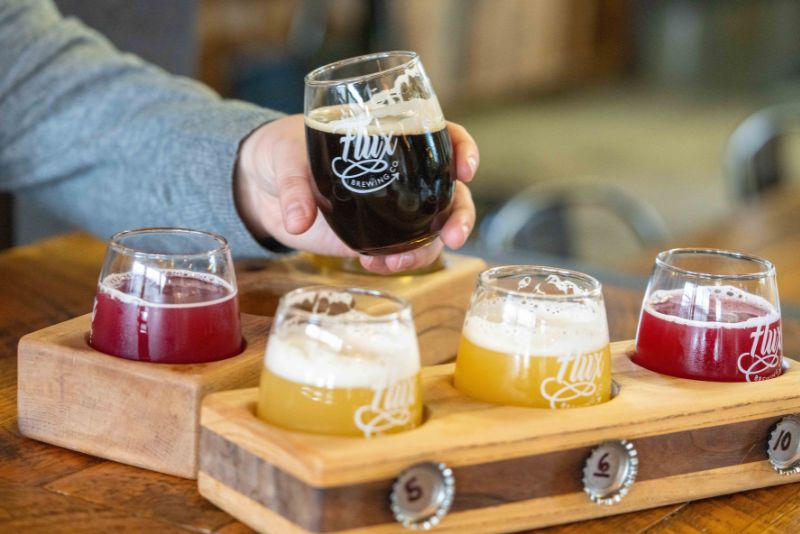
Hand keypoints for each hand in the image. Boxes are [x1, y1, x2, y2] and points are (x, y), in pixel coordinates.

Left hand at [235, 114, 478, 273]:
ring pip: (432, 227)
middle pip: (450, 191)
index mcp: (390, 136)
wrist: (264, 185)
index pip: (441, 136)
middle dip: (460, 215)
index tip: (465, 170)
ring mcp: (391, 207)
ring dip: (427, 249)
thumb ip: (295, 186)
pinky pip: (401, 250)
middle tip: (452, 237)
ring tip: (396, 263)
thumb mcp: (286, 157)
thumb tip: (297, 220)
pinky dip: (397, 262)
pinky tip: (376, 265)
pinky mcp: (374, 234)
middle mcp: (401, 173)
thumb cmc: (282, 151)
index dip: (462, 149)